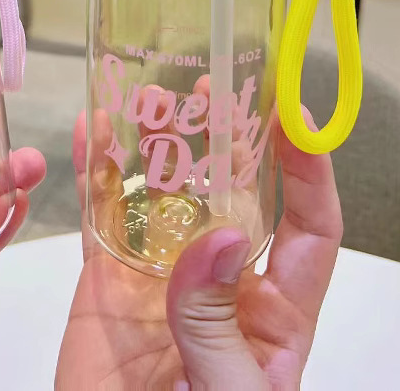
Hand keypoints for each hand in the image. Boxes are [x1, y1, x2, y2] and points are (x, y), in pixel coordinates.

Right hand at [56, 108, 340, 388]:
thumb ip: (218, 320)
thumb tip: (224, 235)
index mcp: (273, 314)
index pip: (309, 228)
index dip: (310, 170)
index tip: (295, 116)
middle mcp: (221, 282)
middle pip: (233, 193)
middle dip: (228, 137)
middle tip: (215, 80)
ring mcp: (161, 279)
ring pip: (166, 196)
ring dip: (160, 143)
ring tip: (152, 90)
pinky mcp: (107, 283)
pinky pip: (101, 218)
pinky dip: (94, 172)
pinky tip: (90, 132)